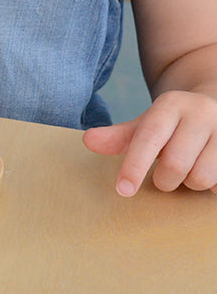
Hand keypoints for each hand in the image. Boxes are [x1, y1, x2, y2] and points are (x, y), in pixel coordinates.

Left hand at [83, 91, 216, 195]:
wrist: (215, 103)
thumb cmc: (173, 122)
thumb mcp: (146, 124)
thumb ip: (119, 136)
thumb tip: (89, 141)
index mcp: (171, 105)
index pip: (148, 137)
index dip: (134, 166)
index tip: (123, 190)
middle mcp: (202, 113)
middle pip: (176, 164)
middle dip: (164, 179)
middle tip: (163, 176)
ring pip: (203, 178)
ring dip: (190, 183)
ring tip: (189, 169)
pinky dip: (212, 186)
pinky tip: (209, 170)